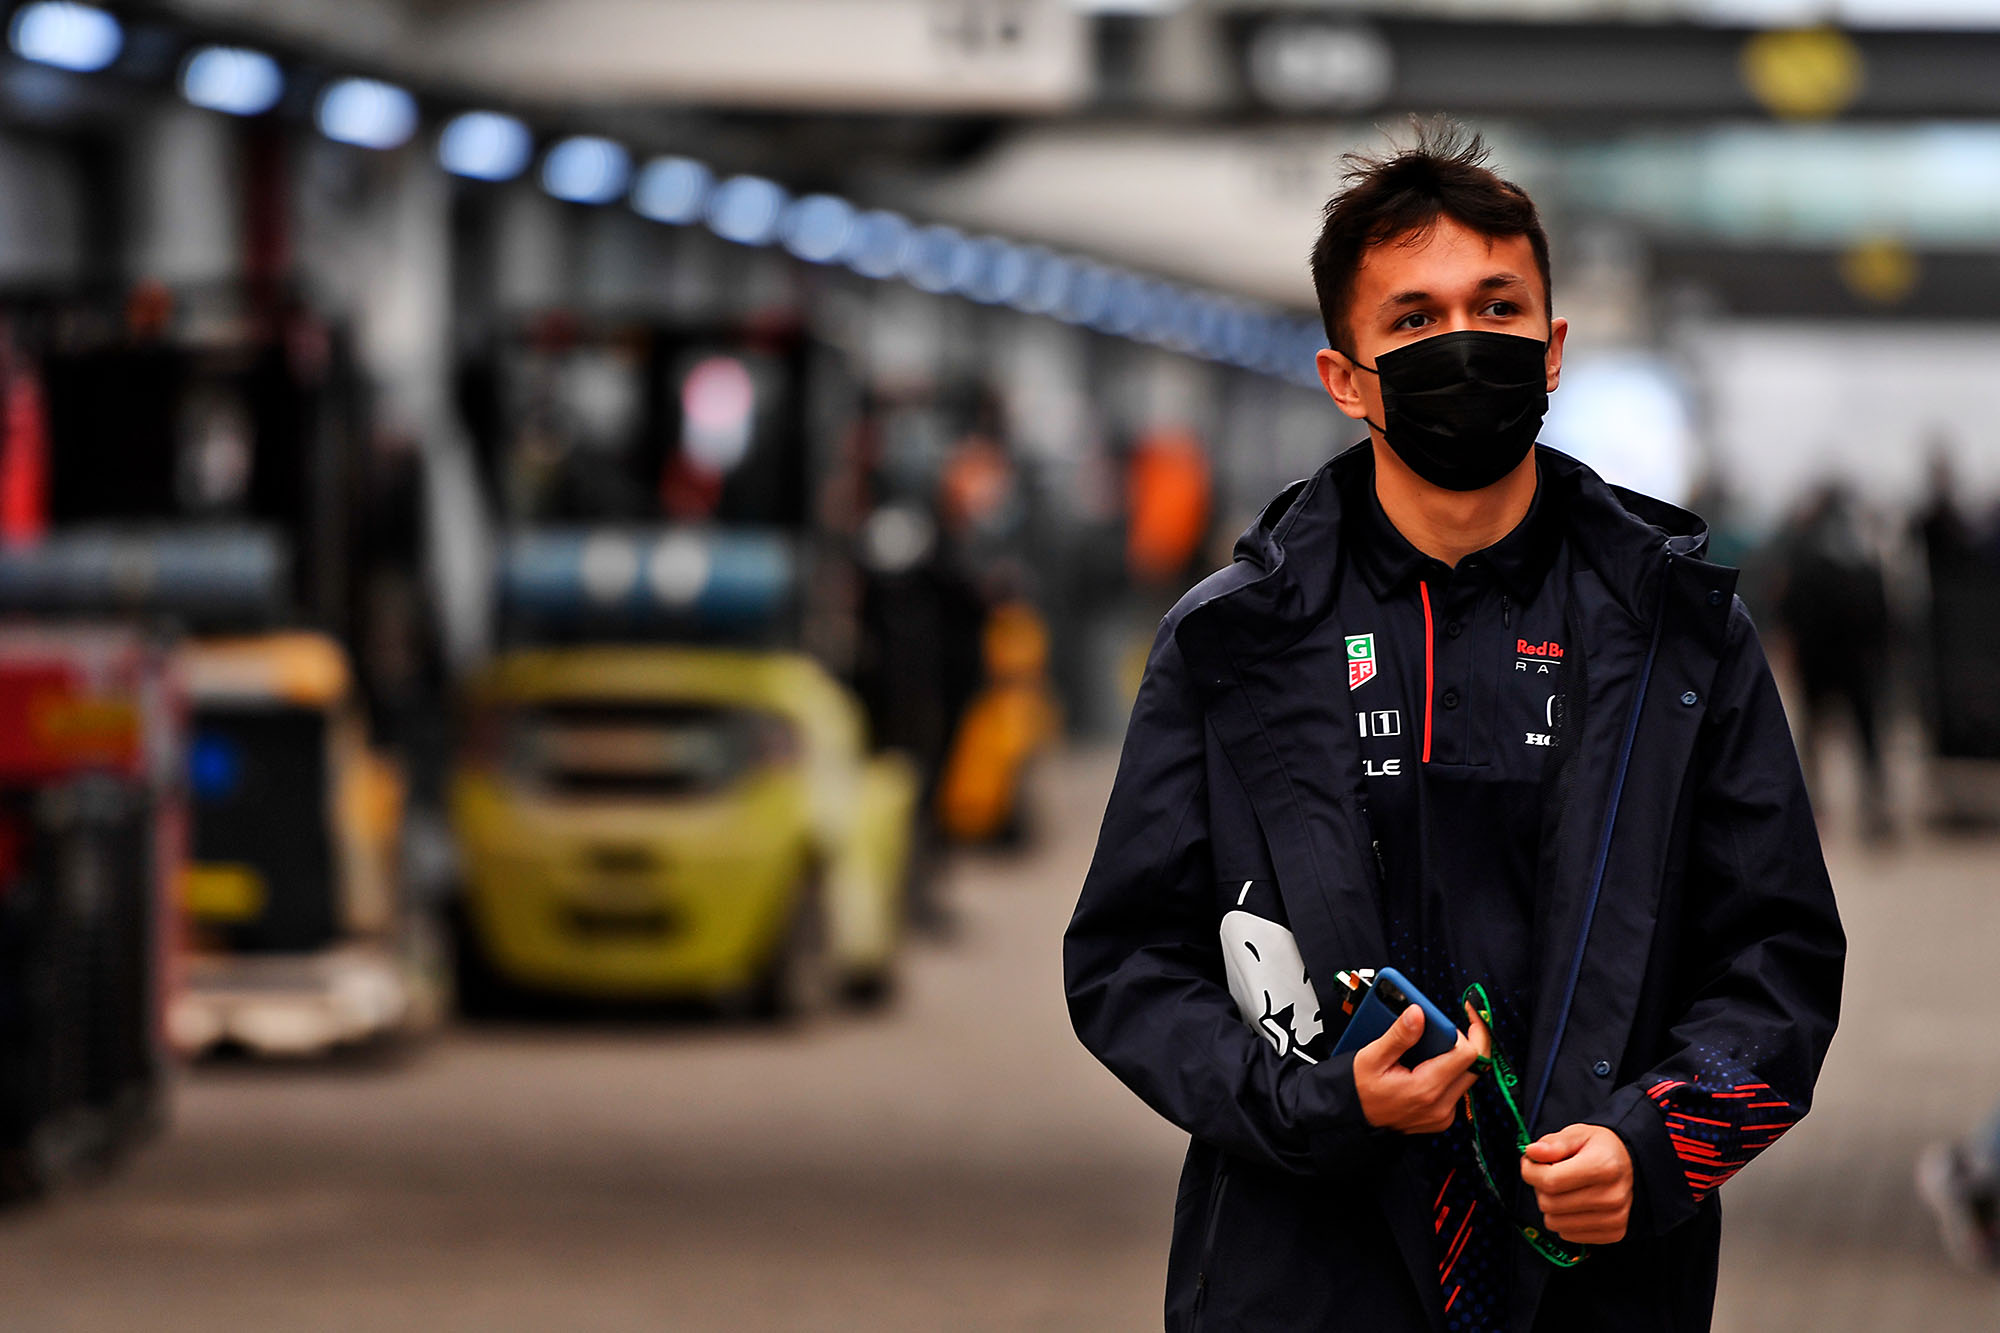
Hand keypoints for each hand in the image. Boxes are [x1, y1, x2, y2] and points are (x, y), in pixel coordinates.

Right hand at [1354, 1002, 1487, 1134]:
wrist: (1352, 1118)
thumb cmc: (1360, 1090)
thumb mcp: (1372, 1057)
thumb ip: (1399, 1035)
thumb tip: (1418, 1013)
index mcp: (1426, 1088)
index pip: (1468, 1055)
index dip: (1469, 1031)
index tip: (1466, 1013)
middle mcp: (1440, 1105)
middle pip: (1475, 1067)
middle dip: (1467, 1042)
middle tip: (1450, 1026)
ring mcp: (1443, 1115)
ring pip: (1468, 1078)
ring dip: (1457, 1058)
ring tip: (1435, 1044)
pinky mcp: (1441, 1118)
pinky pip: (1457, 1090)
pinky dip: (1449, 1073)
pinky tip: (1430, 1063)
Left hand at [1519, 1123, 1633, 1244]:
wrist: (1629, 1165)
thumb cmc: (1600, 1148)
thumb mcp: (1578, 1134)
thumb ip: (1554, 1143)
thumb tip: (1532, 1152)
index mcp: (1603, 1167)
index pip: (1550, 1180)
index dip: (1530, 1171)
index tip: (1530, 1162)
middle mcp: (1612, 1196)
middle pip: (1549, 1204)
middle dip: (1540, 1188)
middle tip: (1549, 1175)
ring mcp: (1614, 1218)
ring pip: (1555, 1223)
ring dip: (1550, 1206)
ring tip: (1563, 1189)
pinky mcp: (1614, 1232)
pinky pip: (1568, 1235)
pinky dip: (1564, 1220)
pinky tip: (1574, 1203)